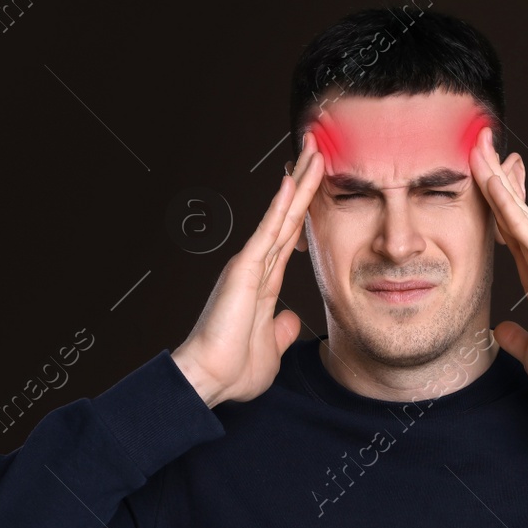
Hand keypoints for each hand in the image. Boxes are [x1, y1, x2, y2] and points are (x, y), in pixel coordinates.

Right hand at [172, 132, 323, 406]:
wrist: (207, 379)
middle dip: (304, 182)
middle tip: (319, 148)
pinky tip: (291, 180)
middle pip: (287, 216)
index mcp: (264, 283)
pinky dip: (280, 206)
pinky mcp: (243, 270)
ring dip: (299, 182)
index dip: (304, 208)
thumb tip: (292, 319)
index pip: (290, 236)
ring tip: (314, 150)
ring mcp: (248, 265)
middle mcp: (255, 267)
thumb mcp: (270, 349)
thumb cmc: (231, 369)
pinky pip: (267, 232)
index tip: (317, 183)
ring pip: (281, 215)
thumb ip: (282, 330)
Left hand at [467, 126, 527, 397]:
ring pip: (513, 204)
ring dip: (494, 173)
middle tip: (482, 143)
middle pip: (513, 206)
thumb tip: (500, 331)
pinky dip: (503, 195)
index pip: (513, 228)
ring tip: (478, 143)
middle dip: (497, 173)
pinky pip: (518, 220)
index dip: (501, 201)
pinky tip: (488, 174)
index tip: (491, 178)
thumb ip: (514, 337)